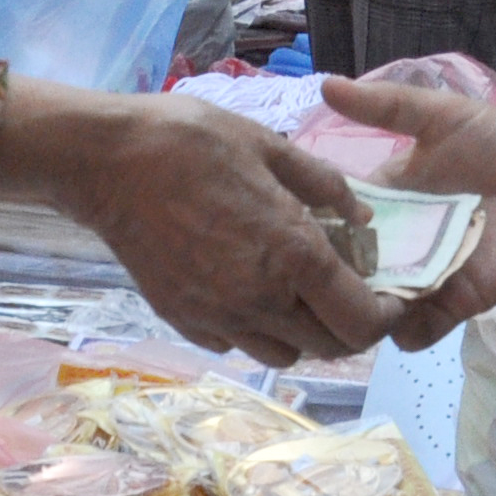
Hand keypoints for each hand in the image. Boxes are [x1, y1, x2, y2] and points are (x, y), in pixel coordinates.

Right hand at [0, 77, 393, 366]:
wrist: (107, 163)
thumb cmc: (190, 141)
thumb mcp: (268, 144)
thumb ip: (324, 185)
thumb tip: (361, 215)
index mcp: (293, 255)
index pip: (363, 322)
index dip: (386, 317)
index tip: (388, 296)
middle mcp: (261, 300)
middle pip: (330, 347)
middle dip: (350, 325)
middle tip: (347, 290)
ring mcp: (219, 317)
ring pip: (284, 354)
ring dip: (303, 332)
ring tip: (297, 291)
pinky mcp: (184, 321)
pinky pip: (237, 344)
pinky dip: (255, 328)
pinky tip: (247, 287)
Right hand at [318, 76, 495, 347]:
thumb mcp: (441, 115)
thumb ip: (387, 106)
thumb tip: (326, 84)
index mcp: (385, 198)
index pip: (334, 216)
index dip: (310, 221)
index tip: (286, 221)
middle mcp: (395, 242)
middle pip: (346, 267)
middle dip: (325, 272)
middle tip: (308, 269)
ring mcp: (422, 277)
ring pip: (371, 304)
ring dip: (356, 306)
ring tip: (342, 298)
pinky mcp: (454, 304)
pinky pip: (416, 329)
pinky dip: (401, 329)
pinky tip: (390, 316)